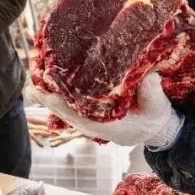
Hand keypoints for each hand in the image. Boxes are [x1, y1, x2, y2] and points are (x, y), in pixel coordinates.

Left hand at [29, 72, 181, 147]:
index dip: (58, 96)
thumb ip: (153, 94)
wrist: (154, 130)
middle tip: (35, 64)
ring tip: (36, 64)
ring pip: (57, 105)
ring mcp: (84, 119)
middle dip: (46, 88)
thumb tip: (149, 76)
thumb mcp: (159, 107)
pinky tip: (47, 72)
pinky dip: (54, 89)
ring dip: (47, 87)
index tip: (47, 77)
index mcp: (103, 125)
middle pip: (59, 107)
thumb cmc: (155, 118)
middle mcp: (88, 123)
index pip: (73, 111)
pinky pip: (63, 102)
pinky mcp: (84, 113)